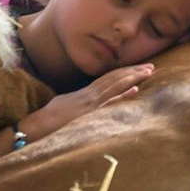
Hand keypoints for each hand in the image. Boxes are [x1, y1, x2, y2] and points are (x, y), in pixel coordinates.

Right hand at [23, 63, 154, 139]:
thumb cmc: (48, 117)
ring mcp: (91, 104)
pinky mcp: (89, 114)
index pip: (108, 78)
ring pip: (115, 87)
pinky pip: (108, 104)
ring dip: (133, 79)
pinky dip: (122, 96)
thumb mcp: (64, 103)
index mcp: (85, 93)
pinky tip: (134, 91)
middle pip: (115, 79)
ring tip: (148, 72)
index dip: (124, 72)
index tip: (138, 68)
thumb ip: (77, 100)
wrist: (38, 124)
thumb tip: (84, 100)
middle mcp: (90, 95)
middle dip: (134, 72)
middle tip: (151, 66)